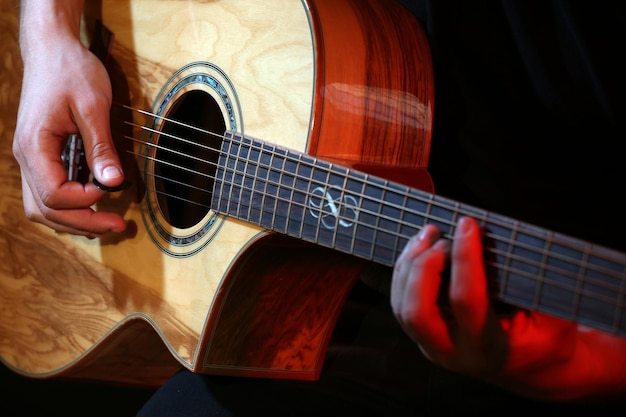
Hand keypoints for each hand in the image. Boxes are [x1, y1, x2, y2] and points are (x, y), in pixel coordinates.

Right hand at [13, 15, 125, 237]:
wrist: (52, 49)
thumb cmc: (70, 70)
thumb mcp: (93, 106)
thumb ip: (101, 146)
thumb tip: (113, 181)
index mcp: (34, 146)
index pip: (53, 194)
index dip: (84, 201)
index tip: (111, 192)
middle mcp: (26, 157)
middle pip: (44, 209)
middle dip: (81, 223)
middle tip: (116, 226)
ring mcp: (31, 158)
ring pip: (41, 206)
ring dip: (73, 221)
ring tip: (105, 224)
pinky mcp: (41, 156)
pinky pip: (47, 192)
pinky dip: (68, 207)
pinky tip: (91, 206)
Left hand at [391, 216, 625, 400]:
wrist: (534, 369)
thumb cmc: (547, 338)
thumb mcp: (556, 317)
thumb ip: (536, 286)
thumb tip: (516, 243)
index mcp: (490, 349)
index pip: (466, 301)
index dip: (465, 258)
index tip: (469, 224)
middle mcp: (454, 352)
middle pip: (417, 312)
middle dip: (424, 267)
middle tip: (442, 236)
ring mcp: (432, 346)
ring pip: (402, 307)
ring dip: (410, 264)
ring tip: (431, 232)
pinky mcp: (422, 336)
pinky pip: (400, 302)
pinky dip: (405, 270)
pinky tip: (422, 246)